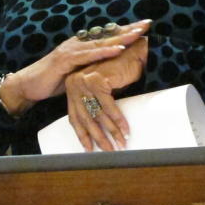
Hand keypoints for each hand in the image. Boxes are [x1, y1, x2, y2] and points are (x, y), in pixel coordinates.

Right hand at [0, 20, 150, 116]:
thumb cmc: (53, 82)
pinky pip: (89, 54)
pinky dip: (104, 51)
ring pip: (101, 41)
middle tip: (148, 23)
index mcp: (82, 46)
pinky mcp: (65, 59)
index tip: (144, 27)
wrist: (29, 85)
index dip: (126, 31)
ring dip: (121, 36)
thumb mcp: (78, 74)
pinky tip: (118, 48)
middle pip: (108, 34)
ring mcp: (71, 49)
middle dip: (128, 29)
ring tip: (138, 33)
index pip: (108, 36)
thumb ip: (92, 70)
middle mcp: (78, 43)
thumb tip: (111, 74)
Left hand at [64, 36, 147, 151]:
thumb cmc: (119, 71)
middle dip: (98, 137)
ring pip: (98, 114)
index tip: (89, 149)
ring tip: (120, 144)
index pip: (75, 116)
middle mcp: (74, 83)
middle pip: (85, 117)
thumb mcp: (102, 91)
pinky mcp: (98, 80)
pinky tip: (125, 131)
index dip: (83, 134)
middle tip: (108, 151)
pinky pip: (109, 107)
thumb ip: (94, 104)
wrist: (133, 52)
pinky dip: (118, 121)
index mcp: (72, 86)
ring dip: (111, 132)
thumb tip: (94, 129)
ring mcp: (84, 81)